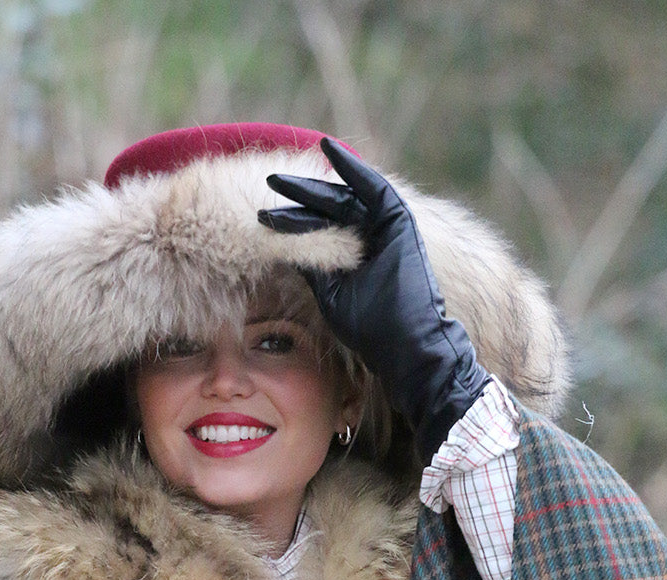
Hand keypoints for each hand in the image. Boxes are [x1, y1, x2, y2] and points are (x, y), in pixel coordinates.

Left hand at [258, 137, 489, 453]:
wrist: (405, 342)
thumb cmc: (370, 328)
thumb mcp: (331, 295)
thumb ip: (313, 268)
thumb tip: (283, 246)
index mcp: (353, 256)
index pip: (319, 229)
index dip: (291, 220)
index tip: (260, 215)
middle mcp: (369, 238)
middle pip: (328, 209)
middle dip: (297, 196)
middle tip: (267, 182)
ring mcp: (384, 227)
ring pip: (343, 197)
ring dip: (313, 183)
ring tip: (279, 176)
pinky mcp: (399, 219)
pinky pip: (373, 185)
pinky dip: (352, 167)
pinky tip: (328, 150)